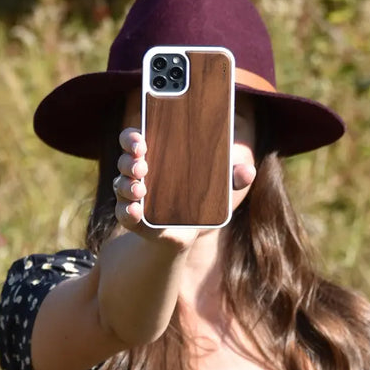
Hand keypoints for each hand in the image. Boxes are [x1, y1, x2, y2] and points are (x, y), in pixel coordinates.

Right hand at [113, 128, 256, 247]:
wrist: (187, 232)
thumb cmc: (198, 198)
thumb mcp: (218, 186)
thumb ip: (232, 177)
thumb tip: (248, 171)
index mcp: (154, 156)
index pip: (135, 140)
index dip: (133, 138)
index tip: (142, 140)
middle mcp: (137, 173)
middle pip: (126, 160)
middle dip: (130, 159)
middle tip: (142, 162)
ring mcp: (132, 196)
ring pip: (121, 185)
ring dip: (127, 185)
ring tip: (140, 188)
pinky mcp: (133, 218)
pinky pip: (123, 213)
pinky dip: (127, 211)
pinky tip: (135, 210)